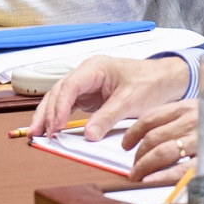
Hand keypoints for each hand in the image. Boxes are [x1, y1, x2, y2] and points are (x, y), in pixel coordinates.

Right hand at [28, 54, 190, 139]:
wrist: (165, 79)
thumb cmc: (150, 82)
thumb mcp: (130, 101)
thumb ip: (108, 117)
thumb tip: (88, 135)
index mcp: (94, 68)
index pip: (69, 86)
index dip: (59, 106)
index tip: (55, 126)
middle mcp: (86, 74)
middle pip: (59, 92)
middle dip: (46, 113)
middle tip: (39, 134)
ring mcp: (86, 85)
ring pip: (60, 98)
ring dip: (48, 115)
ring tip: (37, 134)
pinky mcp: (89, 96)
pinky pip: (69, 105)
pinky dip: (59, 117)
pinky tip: (52, 129)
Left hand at [122, 99, 196, 182]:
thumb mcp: (202, 113)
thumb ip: (181, 121)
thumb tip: (154, 138)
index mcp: (186, 107)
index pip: (150, 118)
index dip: (133, 133)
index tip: (125, 145)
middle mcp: (191, 121)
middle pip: (153, 137)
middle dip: (138, 155)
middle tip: (133, 168)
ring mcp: (200, 140)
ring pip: (161, 152)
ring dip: (144, 166)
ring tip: (137, 177)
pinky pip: (180, 169)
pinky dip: (162, 176)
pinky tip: (150, 181)